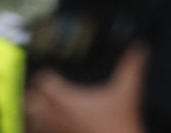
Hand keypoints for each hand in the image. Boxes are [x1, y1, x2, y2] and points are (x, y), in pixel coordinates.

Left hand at [26, 45, 147, 132]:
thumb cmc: (123, 124)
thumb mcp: (128, 93)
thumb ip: (131, 67)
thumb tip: (140, 46)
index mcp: (64, 99)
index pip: (42, 80)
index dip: (47, 75)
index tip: (53, 75)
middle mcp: (54, 115)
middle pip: (30, 99)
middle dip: (35, 93)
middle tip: (43, 91)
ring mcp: (54, 131)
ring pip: (31, 118)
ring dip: (34, 112)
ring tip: (41, 108)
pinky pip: (37, 132)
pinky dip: (38, 128)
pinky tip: (48, 126)